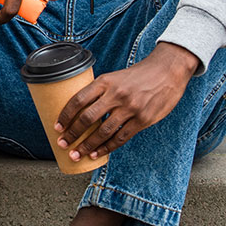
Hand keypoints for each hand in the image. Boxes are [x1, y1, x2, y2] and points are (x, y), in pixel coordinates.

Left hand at [55, 43, 199, 159]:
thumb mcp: (116, 77)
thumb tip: (82, 111)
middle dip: (73, 134)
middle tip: (63, 144)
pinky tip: (97, 153)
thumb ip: (101, 92)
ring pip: (103, 131)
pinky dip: (107, 147)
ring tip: (77, 154)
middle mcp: (116, 95)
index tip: (57, 126)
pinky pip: (121, 137)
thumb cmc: (138, 75)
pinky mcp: (143, 120)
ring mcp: (130, 108)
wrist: (168, 71)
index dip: (65, 115)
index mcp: (105, 81)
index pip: (78, 99)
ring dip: (88, 145)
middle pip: (88, 118)